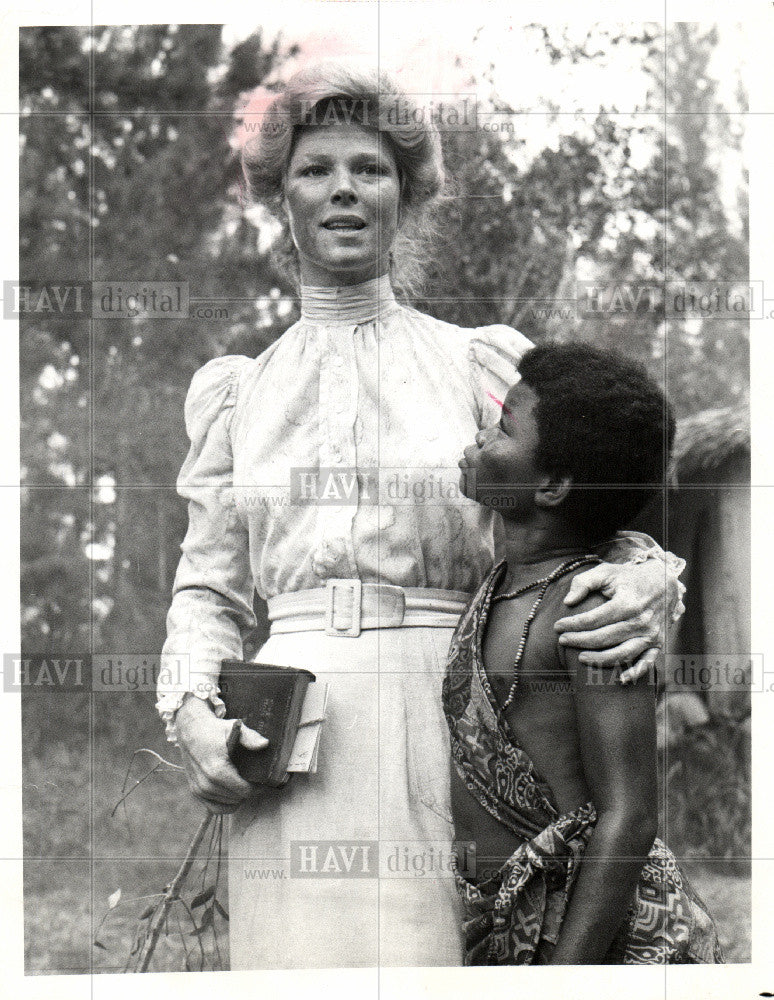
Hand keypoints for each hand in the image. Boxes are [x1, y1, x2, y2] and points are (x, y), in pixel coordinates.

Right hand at [175, 694, 267, 813]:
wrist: (190, 731)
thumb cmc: (214, 730)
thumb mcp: (233, 729)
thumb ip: (250, 737)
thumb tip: (264, 744)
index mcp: (218, 770)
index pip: (244, 791)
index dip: (257, 787)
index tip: (262, 780)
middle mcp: (207, 784)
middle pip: (237, 798)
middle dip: (248, 791)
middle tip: (255, 781)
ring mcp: (199, 789)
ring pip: (228, 805)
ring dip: (237, 797)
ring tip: (243, 784)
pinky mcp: (195, 792)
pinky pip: (215, 808)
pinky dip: (226, 804)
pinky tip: (232, 793)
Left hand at [554, 560, 666, 680]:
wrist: (663, 581)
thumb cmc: (628, 577)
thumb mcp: (606, 571)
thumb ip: (584, 582)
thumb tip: (568, 601)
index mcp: (627, 603)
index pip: (594, 619)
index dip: (573, 624)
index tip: (558, 626)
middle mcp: (641, 621)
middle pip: (604, 638)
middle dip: (580, 641)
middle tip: (562, 640)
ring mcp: (651, 634)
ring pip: (622, 654)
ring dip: (599, 660)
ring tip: (580, 658)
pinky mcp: (658, 643)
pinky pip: (648, 662)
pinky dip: (636, 673)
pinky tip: (620, 680)